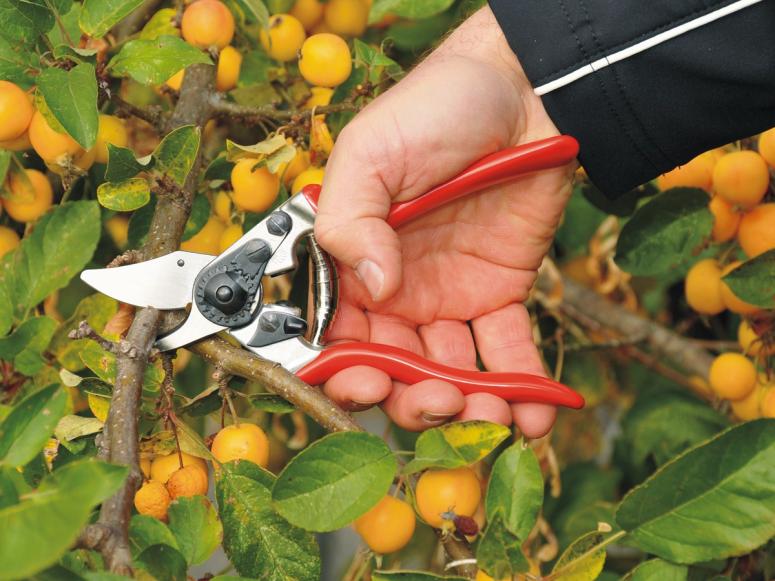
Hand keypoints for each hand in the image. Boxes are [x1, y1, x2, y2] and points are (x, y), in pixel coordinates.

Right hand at [314, 7, 575, 436]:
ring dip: (468, 407)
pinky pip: (507, 351)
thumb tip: (372, 289)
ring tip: (493, 418)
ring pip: (448, 371)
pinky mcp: (499, 294)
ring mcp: (447, 297)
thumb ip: (350, 219)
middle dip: (411, 399)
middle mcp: (393, 289)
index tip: (367, 388)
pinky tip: (535, 417)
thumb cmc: (436, 109)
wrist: (524, 93)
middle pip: (393, 367)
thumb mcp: (372, 152)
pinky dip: (522, 388)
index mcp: (351, 260)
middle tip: (438, 401)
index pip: (335, 333)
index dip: (346, 370)